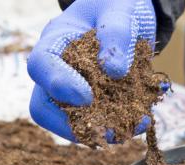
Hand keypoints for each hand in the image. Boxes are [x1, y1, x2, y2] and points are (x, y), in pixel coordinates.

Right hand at [27, 0, 155, 141]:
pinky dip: (121, 126)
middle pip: (44, 107)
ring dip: (103, 131)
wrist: (131, 13)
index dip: (59, 85)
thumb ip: (117, 33)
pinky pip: (99, 123)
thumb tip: (113, 71)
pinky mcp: (95, 103)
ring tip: (136, 124)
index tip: (87, 97)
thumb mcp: (121, 10)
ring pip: (71, 123)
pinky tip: (143, 119)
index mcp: (56, 41)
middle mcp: (58, 70)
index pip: (41, 67)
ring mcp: (74, 90)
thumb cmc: (119, 5)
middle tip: (110, 130)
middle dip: (75, 125)